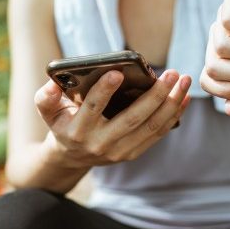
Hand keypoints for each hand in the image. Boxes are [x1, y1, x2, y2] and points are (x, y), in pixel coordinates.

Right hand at [34, 70, 190, 166]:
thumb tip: (53, 83)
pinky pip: (157, 134)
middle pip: (132, 119)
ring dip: (171, 104)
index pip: (92, 109)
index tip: (118, 72)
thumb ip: (45, 97)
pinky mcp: (133, 153)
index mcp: (77, 131)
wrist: (71, 156)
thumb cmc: (63, 122)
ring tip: (183, 81)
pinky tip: (184, 98)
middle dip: (154, 95)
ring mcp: (119, 152)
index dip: (104, 91)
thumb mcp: (48, 110)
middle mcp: (100, 144)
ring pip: (150, 127)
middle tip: (172, 73)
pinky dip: (173, 116)